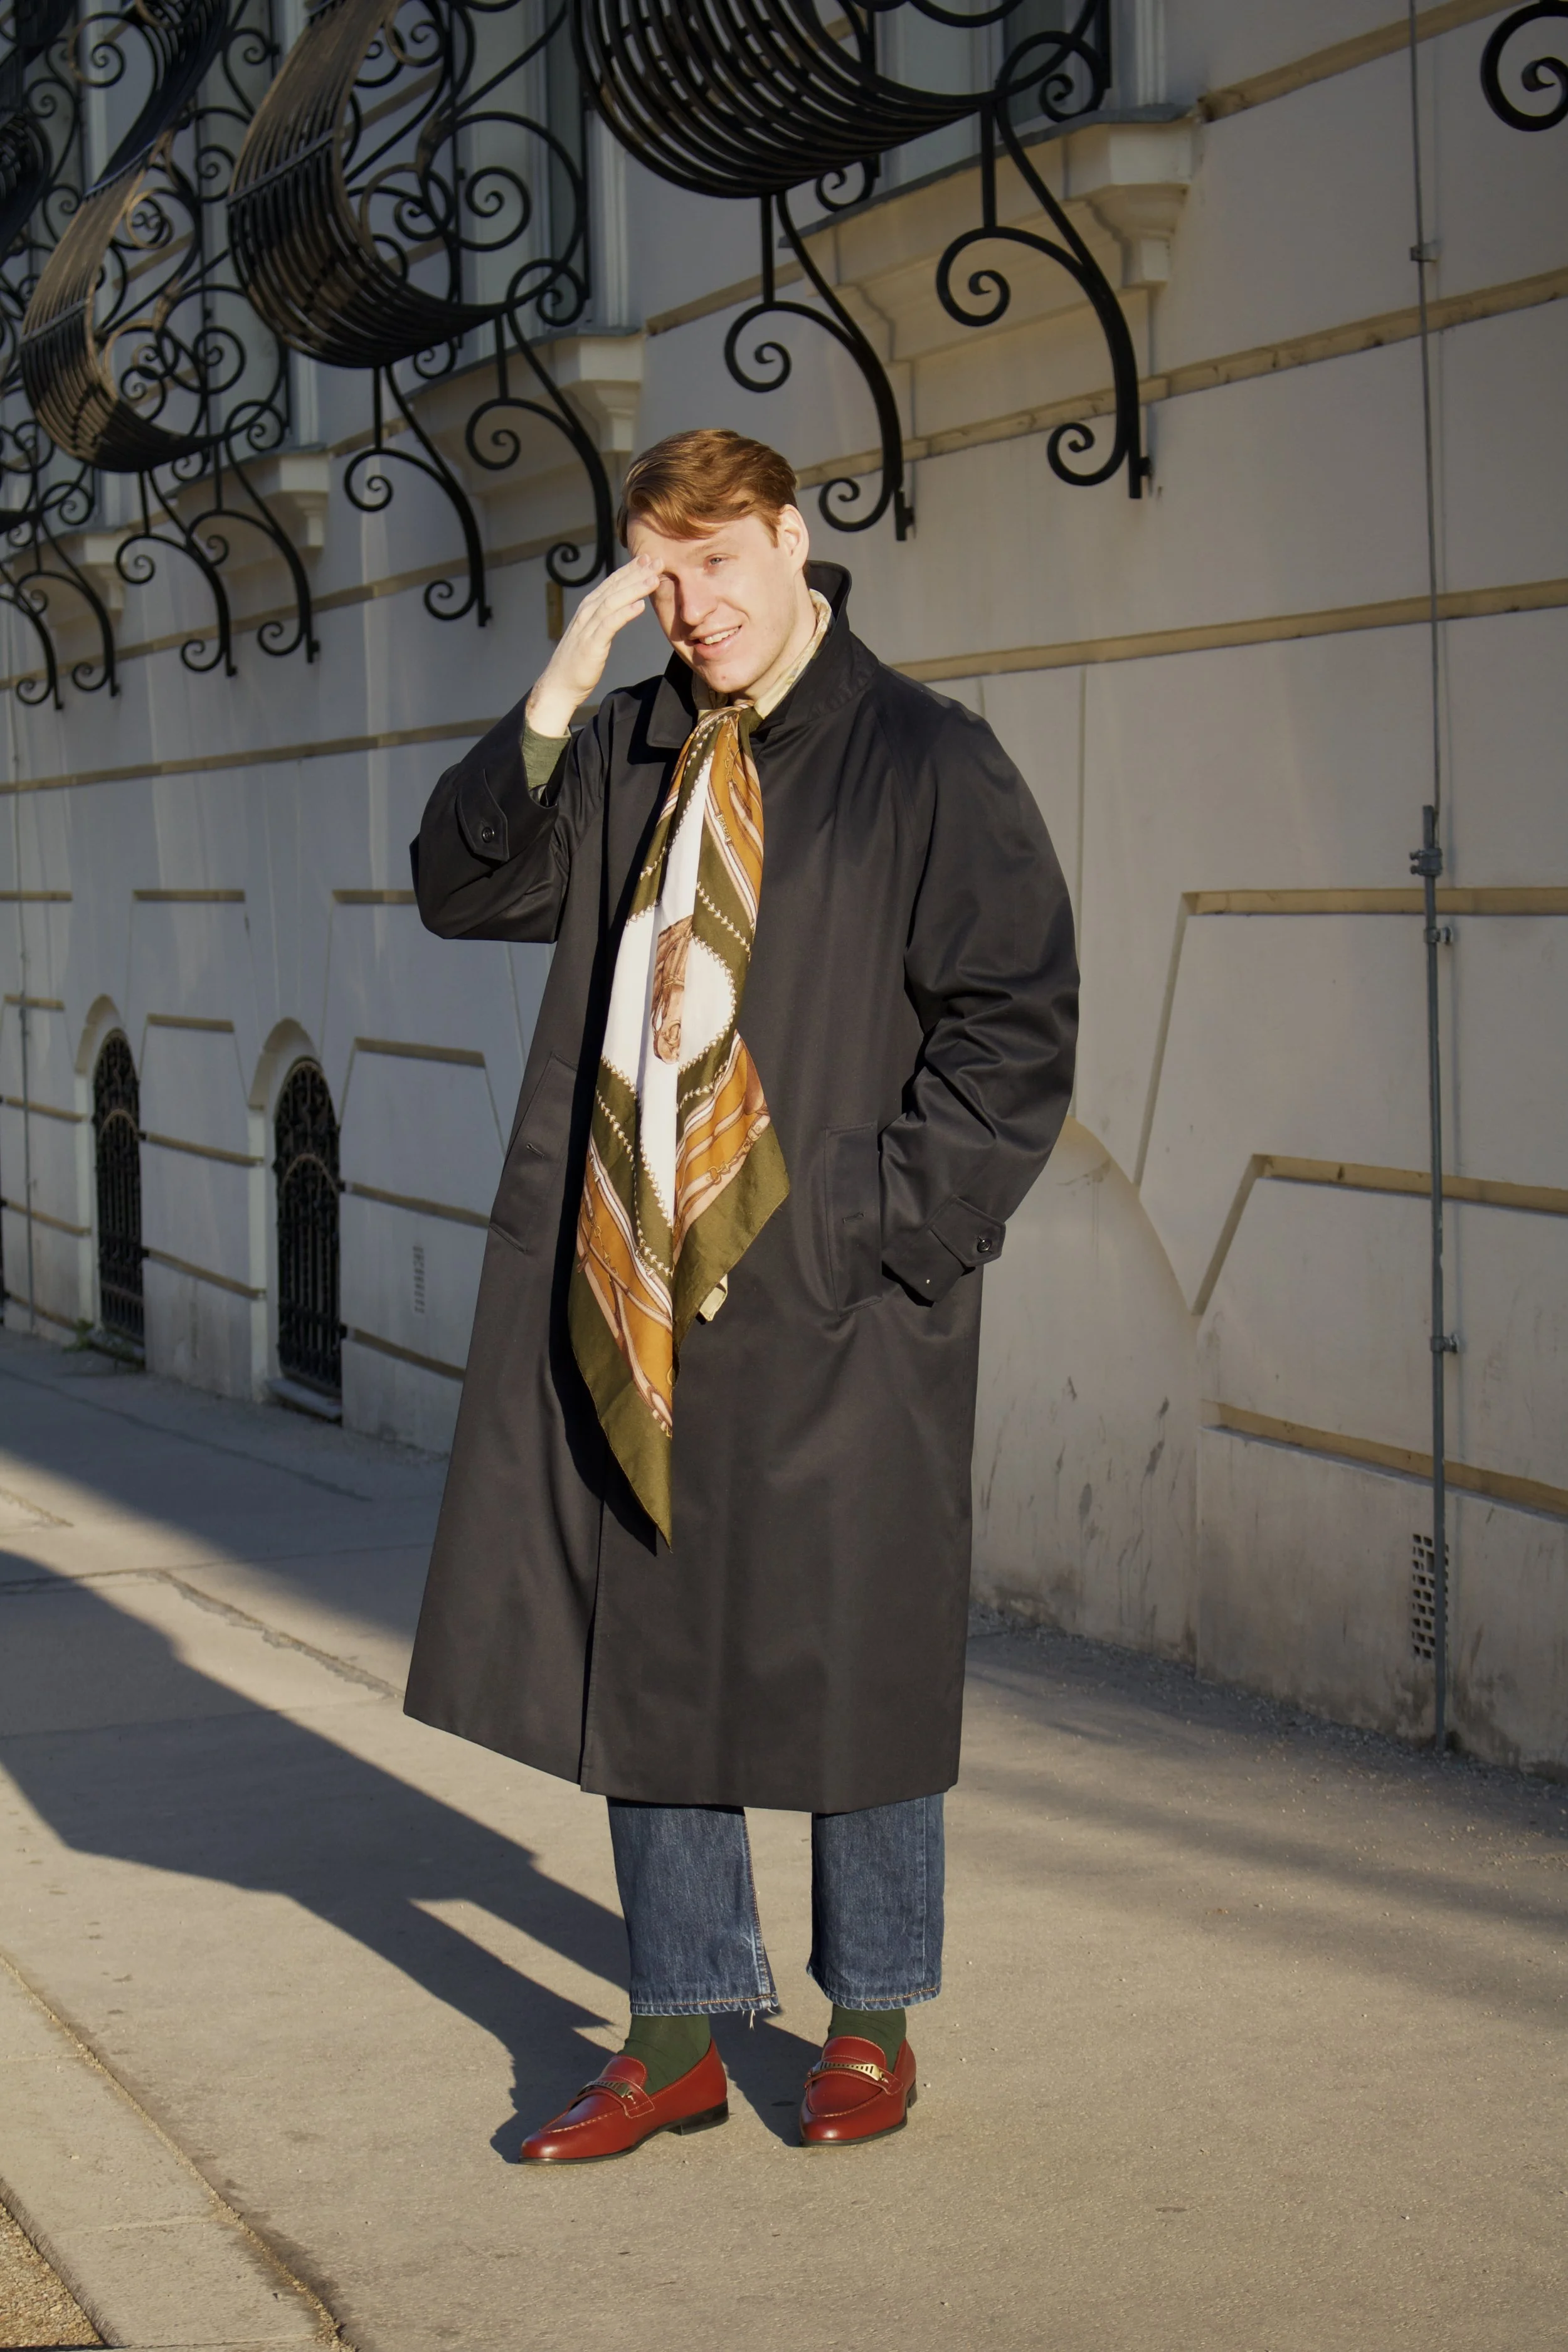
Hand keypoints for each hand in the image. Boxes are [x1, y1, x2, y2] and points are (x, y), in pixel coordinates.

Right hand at [526, 554, 657, 736]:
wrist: (559, 686)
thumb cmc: (578, 663)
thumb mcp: (593, 634)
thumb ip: (606, 618)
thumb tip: (624, 606)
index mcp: (588, 609)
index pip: (612, 583)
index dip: (630, 569)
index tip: (649, 559)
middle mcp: (587, 612)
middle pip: (615, 587)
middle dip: (637, 572)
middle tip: (658, 560)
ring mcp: (587, 627)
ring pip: (613, 601)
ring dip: (635, 588)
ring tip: (654, 579)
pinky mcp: (591, 644)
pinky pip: (609, 624)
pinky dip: (625, 613)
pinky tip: (640, 605)